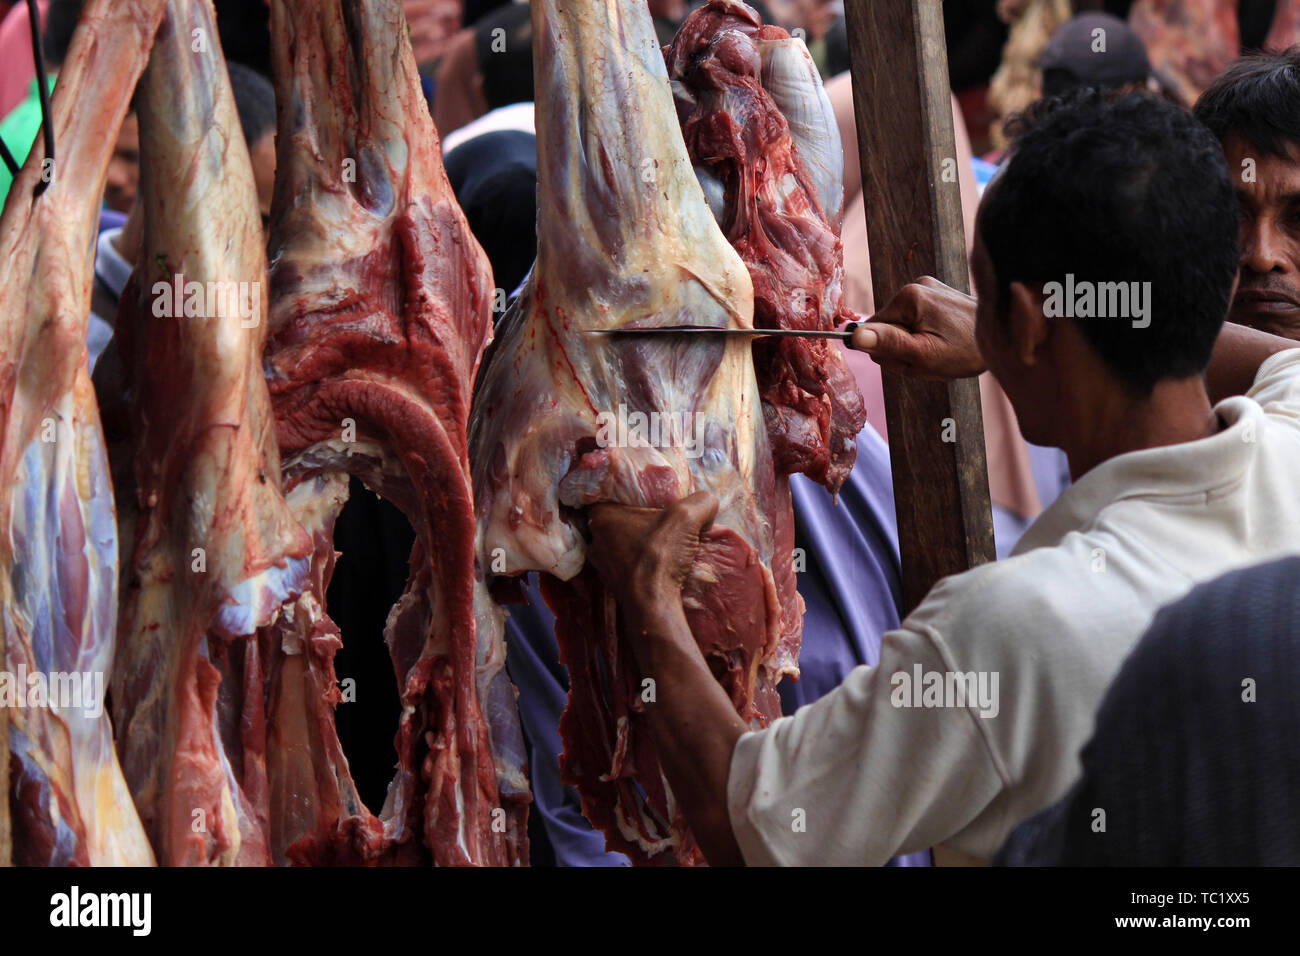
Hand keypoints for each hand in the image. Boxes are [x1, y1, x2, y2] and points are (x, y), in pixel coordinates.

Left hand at [587, 491, 719, 615]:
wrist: (653, 605)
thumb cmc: (660, 556)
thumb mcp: (687, 517)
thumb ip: (701, 501)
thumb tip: (708, 502)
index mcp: (601, 517)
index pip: (609, 495)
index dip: (628, 493)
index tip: (646, 496)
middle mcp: (596, 539)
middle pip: (617, 520)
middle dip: (636, 518)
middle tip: (657, 518)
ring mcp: (601, 564)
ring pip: (620, 543)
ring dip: (638, 542)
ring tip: (660, 541)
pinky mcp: (612, 583)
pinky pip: (625, 564)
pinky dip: (639, 562)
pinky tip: (657, 562)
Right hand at [850, 277, 985, 379]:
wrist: (1005, 337)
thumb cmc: (965, 351)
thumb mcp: (923, 356)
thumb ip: (888, 344)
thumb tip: (855, 337)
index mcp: (908, 297)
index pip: (874, 332)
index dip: (891, 352)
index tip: (915, 358)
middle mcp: (916, 284)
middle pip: (888, 327)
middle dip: (904, 348)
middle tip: (930, 357)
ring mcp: (928, 286)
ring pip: (902, 325)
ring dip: (915, 343)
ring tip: (940, 349)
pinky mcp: (937, 292)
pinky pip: (916, 318)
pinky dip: (925, 334)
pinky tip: (944, 339)